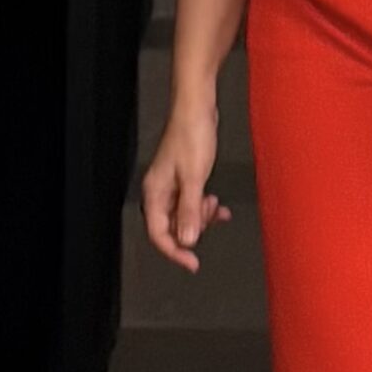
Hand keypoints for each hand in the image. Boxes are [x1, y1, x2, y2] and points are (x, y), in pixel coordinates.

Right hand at [141, 102, 231, 272]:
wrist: (197, 109)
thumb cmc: (192, 135)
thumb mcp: (194, 178)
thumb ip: (189, 211)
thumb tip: (187, 240)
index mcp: (154, 192)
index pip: (158, 234)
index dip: (175, 252)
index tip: (193, 263)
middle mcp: (159, 191)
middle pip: (171, 227)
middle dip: (192, 228)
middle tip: (210, 220)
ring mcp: (171, 184)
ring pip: (183, 215)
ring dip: (200, 216)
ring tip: (215, 206)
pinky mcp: (183, 178)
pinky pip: (191, 202)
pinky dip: (204, 206)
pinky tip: (217, 204)